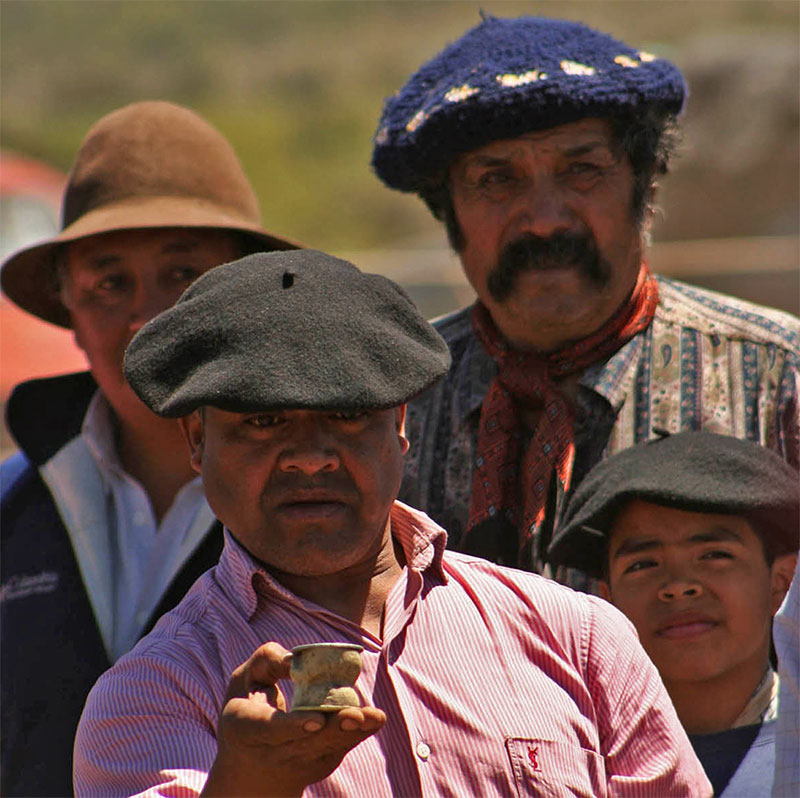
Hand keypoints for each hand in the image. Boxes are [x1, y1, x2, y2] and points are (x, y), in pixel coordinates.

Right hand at [201, 642, 385, 796]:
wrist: (251, 766)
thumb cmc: (249, 707)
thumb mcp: (246, 679)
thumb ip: (266, 660)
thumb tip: (293, 659)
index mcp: (246, 728)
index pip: (270, 729)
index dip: (293, 726)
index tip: (316, 720)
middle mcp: (271, 753)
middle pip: (306, 743)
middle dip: (333, 729)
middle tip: (355, 715)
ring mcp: (295, 764)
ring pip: (327, 749)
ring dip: (352, 732)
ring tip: (374, 717)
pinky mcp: (317, 766)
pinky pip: (339, 748)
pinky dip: (358, 734)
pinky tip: (375, 720)